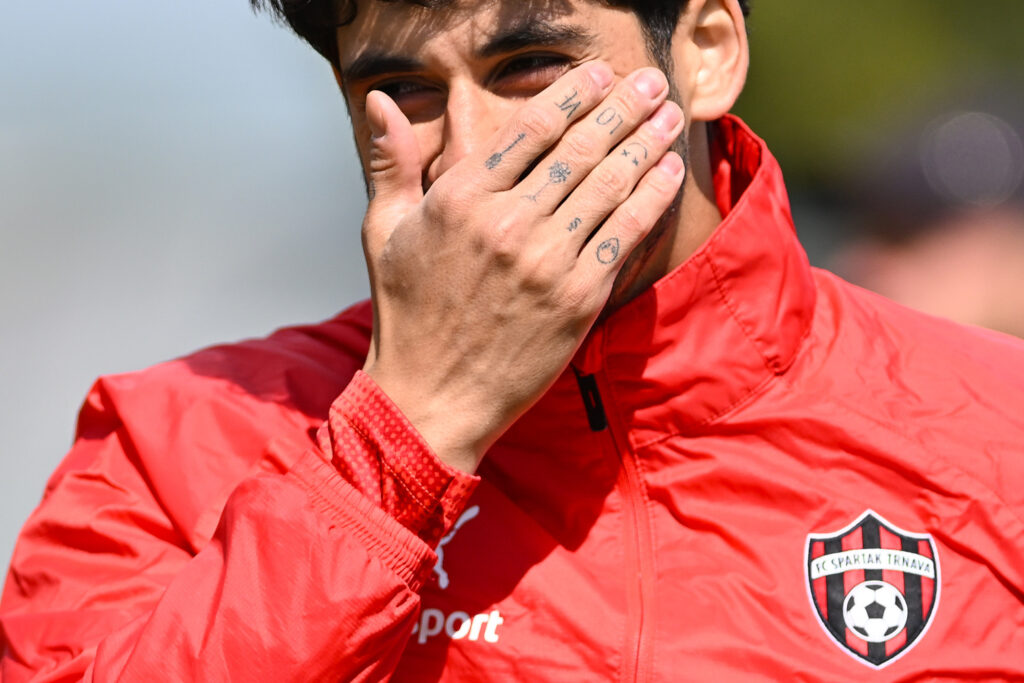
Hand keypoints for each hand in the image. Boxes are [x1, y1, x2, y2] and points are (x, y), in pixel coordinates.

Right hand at [361, 61, 685, 472]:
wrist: (431, 398)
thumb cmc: (406, 313)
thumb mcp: (383, 231)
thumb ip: (390, 161)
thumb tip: (380, 98)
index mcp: (458, 199)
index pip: (529, 129)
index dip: (573, 94)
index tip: (600, 75)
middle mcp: (506, 223)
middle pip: (579, 149)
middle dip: (622, 108)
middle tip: (649, 82)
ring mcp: (546, 262)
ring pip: (608, 186)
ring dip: (645, 144)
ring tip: (669, 116)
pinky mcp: (577, 299)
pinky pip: (623, 235)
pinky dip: (650, 199)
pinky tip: (667, 173)